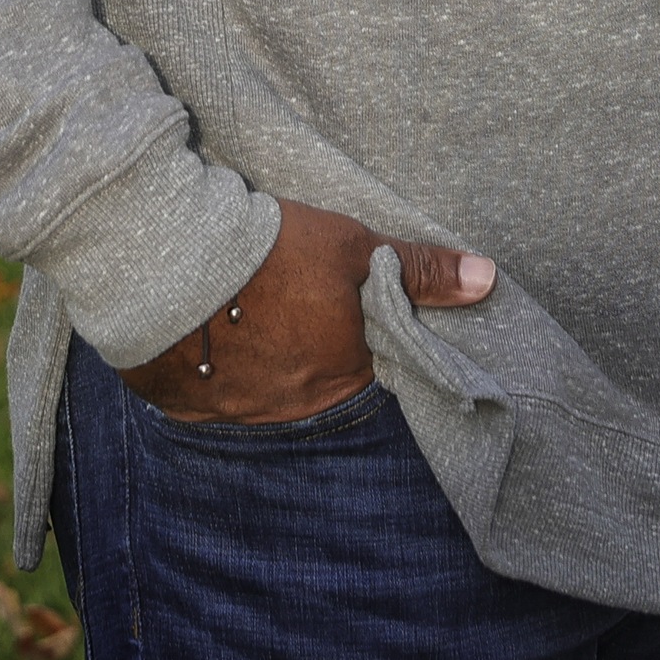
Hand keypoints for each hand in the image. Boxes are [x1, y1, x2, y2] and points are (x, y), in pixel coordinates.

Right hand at [117, 198, 493, 425]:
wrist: (170, 269)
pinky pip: (216, 395)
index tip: (355, 312)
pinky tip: (215, 340)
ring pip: (270, 392)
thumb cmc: (273, 258)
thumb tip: (489, 279)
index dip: (369, 338)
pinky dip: (221, 371)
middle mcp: (299, 407)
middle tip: (304, 311)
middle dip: (320, 354)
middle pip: (324, 384)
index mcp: (346, 373)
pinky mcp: (190, 406)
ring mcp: (242, 412)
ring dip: (270, 364)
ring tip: (258, 319)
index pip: (376, 367)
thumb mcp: (355, 247)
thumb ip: (420, 270)